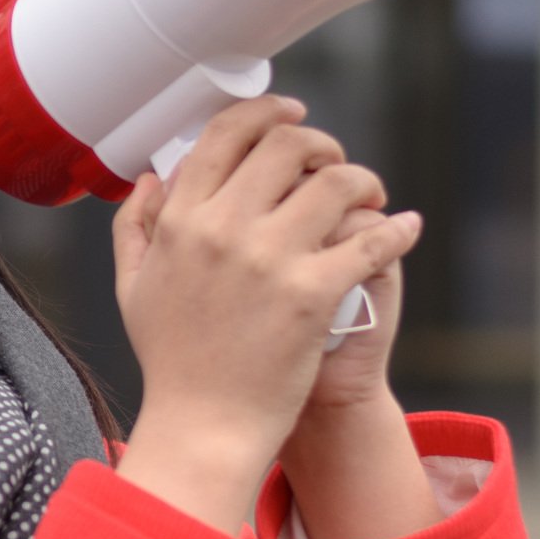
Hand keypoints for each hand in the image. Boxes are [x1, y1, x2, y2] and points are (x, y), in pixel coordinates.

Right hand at [109, 96, 423, 532]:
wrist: (204, 427)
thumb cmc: (171, 363)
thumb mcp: (133, 288)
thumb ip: (136, 227)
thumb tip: (151, 178)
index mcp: (180, 221)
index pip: (224, 134)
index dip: (265, 111)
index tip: (290, 114)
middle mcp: (222, 229)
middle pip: (286, 146)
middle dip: (322, 143)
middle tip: (335, 164)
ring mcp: (269, 260)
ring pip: (336, 182)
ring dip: (363, 180)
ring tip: (370, 199)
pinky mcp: (312, 294)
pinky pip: (371, 241)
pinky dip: (396, 229)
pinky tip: (406, 228)